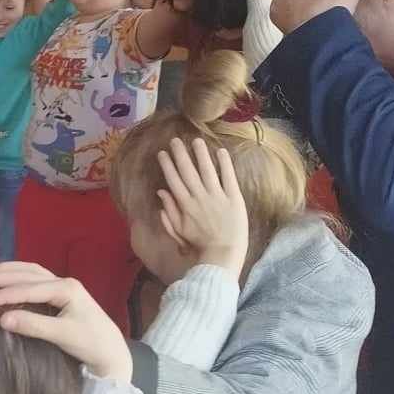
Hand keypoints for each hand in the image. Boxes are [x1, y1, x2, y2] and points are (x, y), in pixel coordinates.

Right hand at [0, 263, 132, 383]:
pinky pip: (35, 277)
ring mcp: (63, 285)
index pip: (28, 288)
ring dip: (7, 272)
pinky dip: (17, 275)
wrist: (111, 351)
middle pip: (27, 274)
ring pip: (30, 271)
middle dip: (0, 279)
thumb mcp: (62, 336)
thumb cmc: (90, 343)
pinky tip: (6, 277)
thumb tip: (2, 319)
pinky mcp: (61, 292)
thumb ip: (33, 325)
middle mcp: (64, 281)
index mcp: (66, 288)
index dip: (3, 295)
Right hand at [157, 138, 249, 279]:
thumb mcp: (178, 231)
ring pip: (207, 170)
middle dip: (180, 154)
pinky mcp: (233, 198)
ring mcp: (217, 196)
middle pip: (188, 171)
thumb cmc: (200, 245)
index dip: (167, 165)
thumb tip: (161, 192)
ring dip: (201, 154)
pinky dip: (225, 164)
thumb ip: (168, 212)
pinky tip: (220, 152)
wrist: (223, 253)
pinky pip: (228, 177)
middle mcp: (199, 196)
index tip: (162, 153)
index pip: (174, 180)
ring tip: (196, 141)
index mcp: (185, 204)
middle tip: (175, 140)